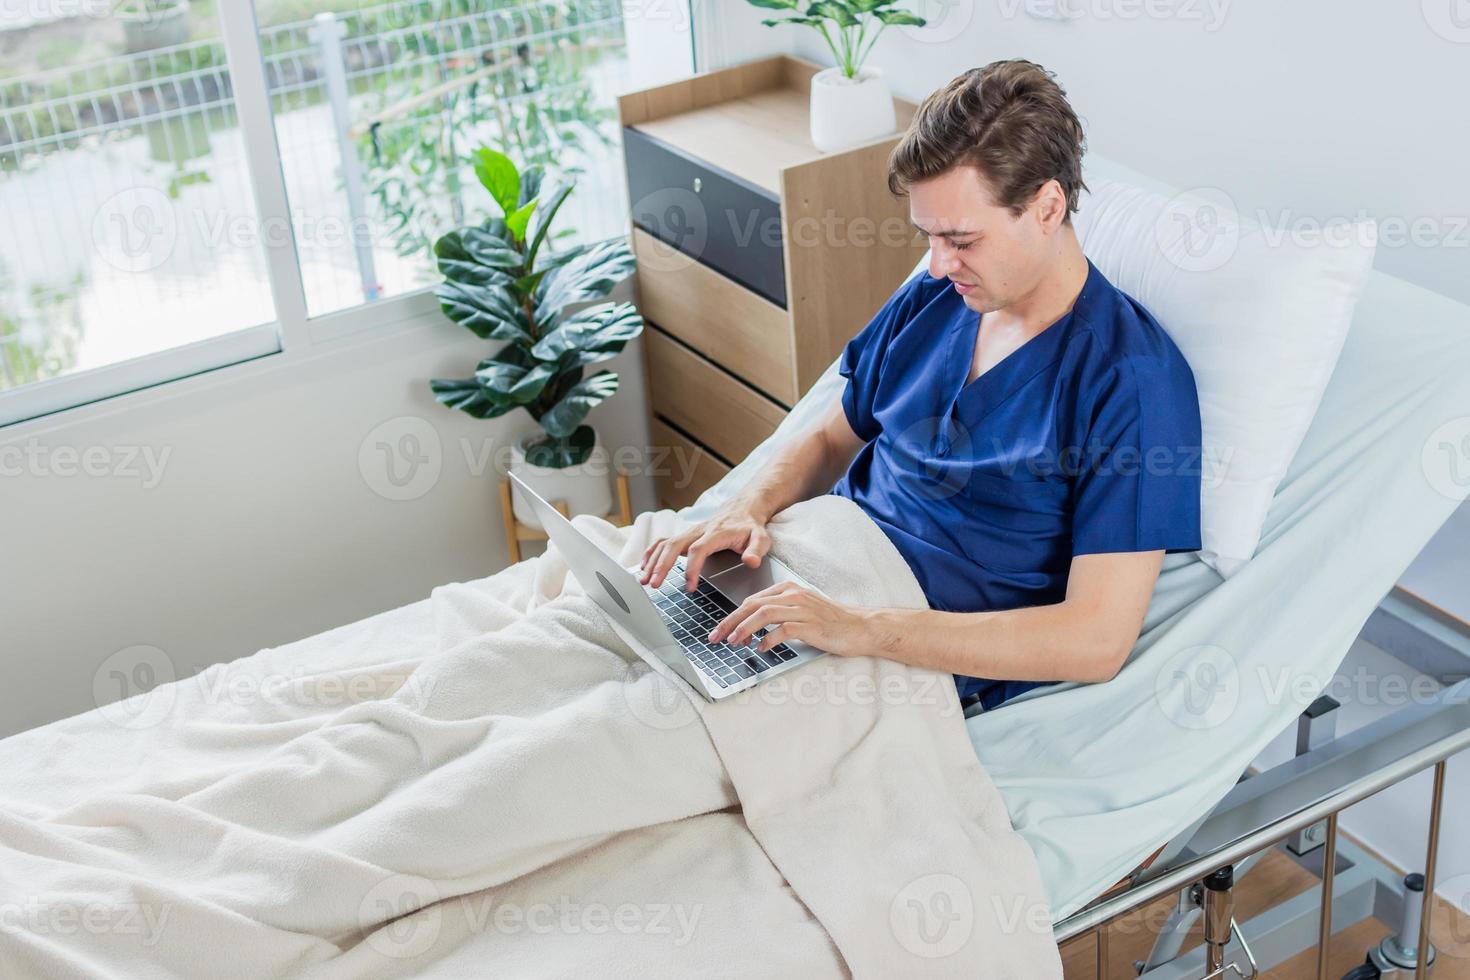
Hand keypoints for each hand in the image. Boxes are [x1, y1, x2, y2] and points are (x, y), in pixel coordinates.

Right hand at [638, 503, 772, 591]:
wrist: (743, 508)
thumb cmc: (751, 527)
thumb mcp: (761, 538)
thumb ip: (756, 550)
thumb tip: (751, 562)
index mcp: (716, 533)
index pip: (698, 550)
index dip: (692, 568)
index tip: (690, 587)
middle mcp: (698, 531)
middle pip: (674, 545)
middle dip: (661, 565)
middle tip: (654, 585)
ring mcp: (689, 532)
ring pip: (665, 543)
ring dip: (652, 561)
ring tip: (644, 580)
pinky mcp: (685, 535)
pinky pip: (663, 541)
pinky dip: (651, 553)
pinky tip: (644, 566)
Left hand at [707, 581, 876, 657]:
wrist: (860, 627)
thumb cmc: (831, 622)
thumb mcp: (802, 611)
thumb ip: (779, 614)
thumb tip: (752, 628)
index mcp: (789, 590)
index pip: (753, 600)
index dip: (733, 616)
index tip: (720, 630)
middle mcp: (794, 596)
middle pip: (753, 605)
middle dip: (730, 621)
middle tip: (716, 637)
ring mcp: (803, 609)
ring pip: (764, 614)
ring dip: (744, 629)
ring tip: (733, 642)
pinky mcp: (812, 625)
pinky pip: (783, 630)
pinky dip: (768, 639)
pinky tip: (762, 648)